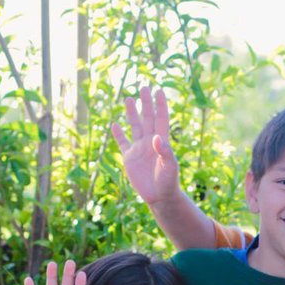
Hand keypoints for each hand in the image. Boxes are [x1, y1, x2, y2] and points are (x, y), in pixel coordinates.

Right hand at [111, 87, 180, 205]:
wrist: (159, 197)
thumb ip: (165, 151)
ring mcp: (139, 149)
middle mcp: (150, 142)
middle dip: (145, 103)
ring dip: (131, 113)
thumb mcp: (170, 166)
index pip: (161, 119)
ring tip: (128, 98)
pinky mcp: (129, 158)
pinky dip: (118, 134)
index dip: (160, 105)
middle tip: (143, 87)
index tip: (158, 91)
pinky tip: (114, 124)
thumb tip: (156, 138)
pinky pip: (123, 143)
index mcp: (162, 141)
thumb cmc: (169, 182)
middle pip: (147, 118)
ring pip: (134, 126)